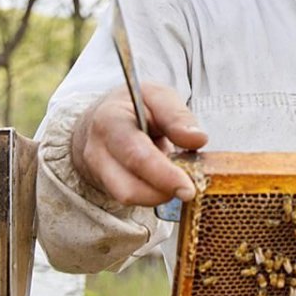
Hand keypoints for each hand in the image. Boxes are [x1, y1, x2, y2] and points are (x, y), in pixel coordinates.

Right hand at [71, 82, 208, 205]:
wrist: (101, 118)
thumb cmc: (133, 107)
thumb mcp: (157, 97)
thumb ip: (177, 116)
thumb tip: (197, 139)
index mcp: (110, 120)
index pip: (135, 153)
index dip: (163, 174)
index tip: (188, 185)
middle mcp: (98, 150)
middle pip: (128, 186)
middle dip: (163, 191)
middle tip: (189, 189)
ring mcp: (98, 172)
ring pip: (128, 197)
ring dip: (159, 194)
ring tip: (175, 176)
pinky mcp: (105, 186)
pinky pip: (132, 198)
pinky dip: (153, 193)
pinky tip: (162, 179)